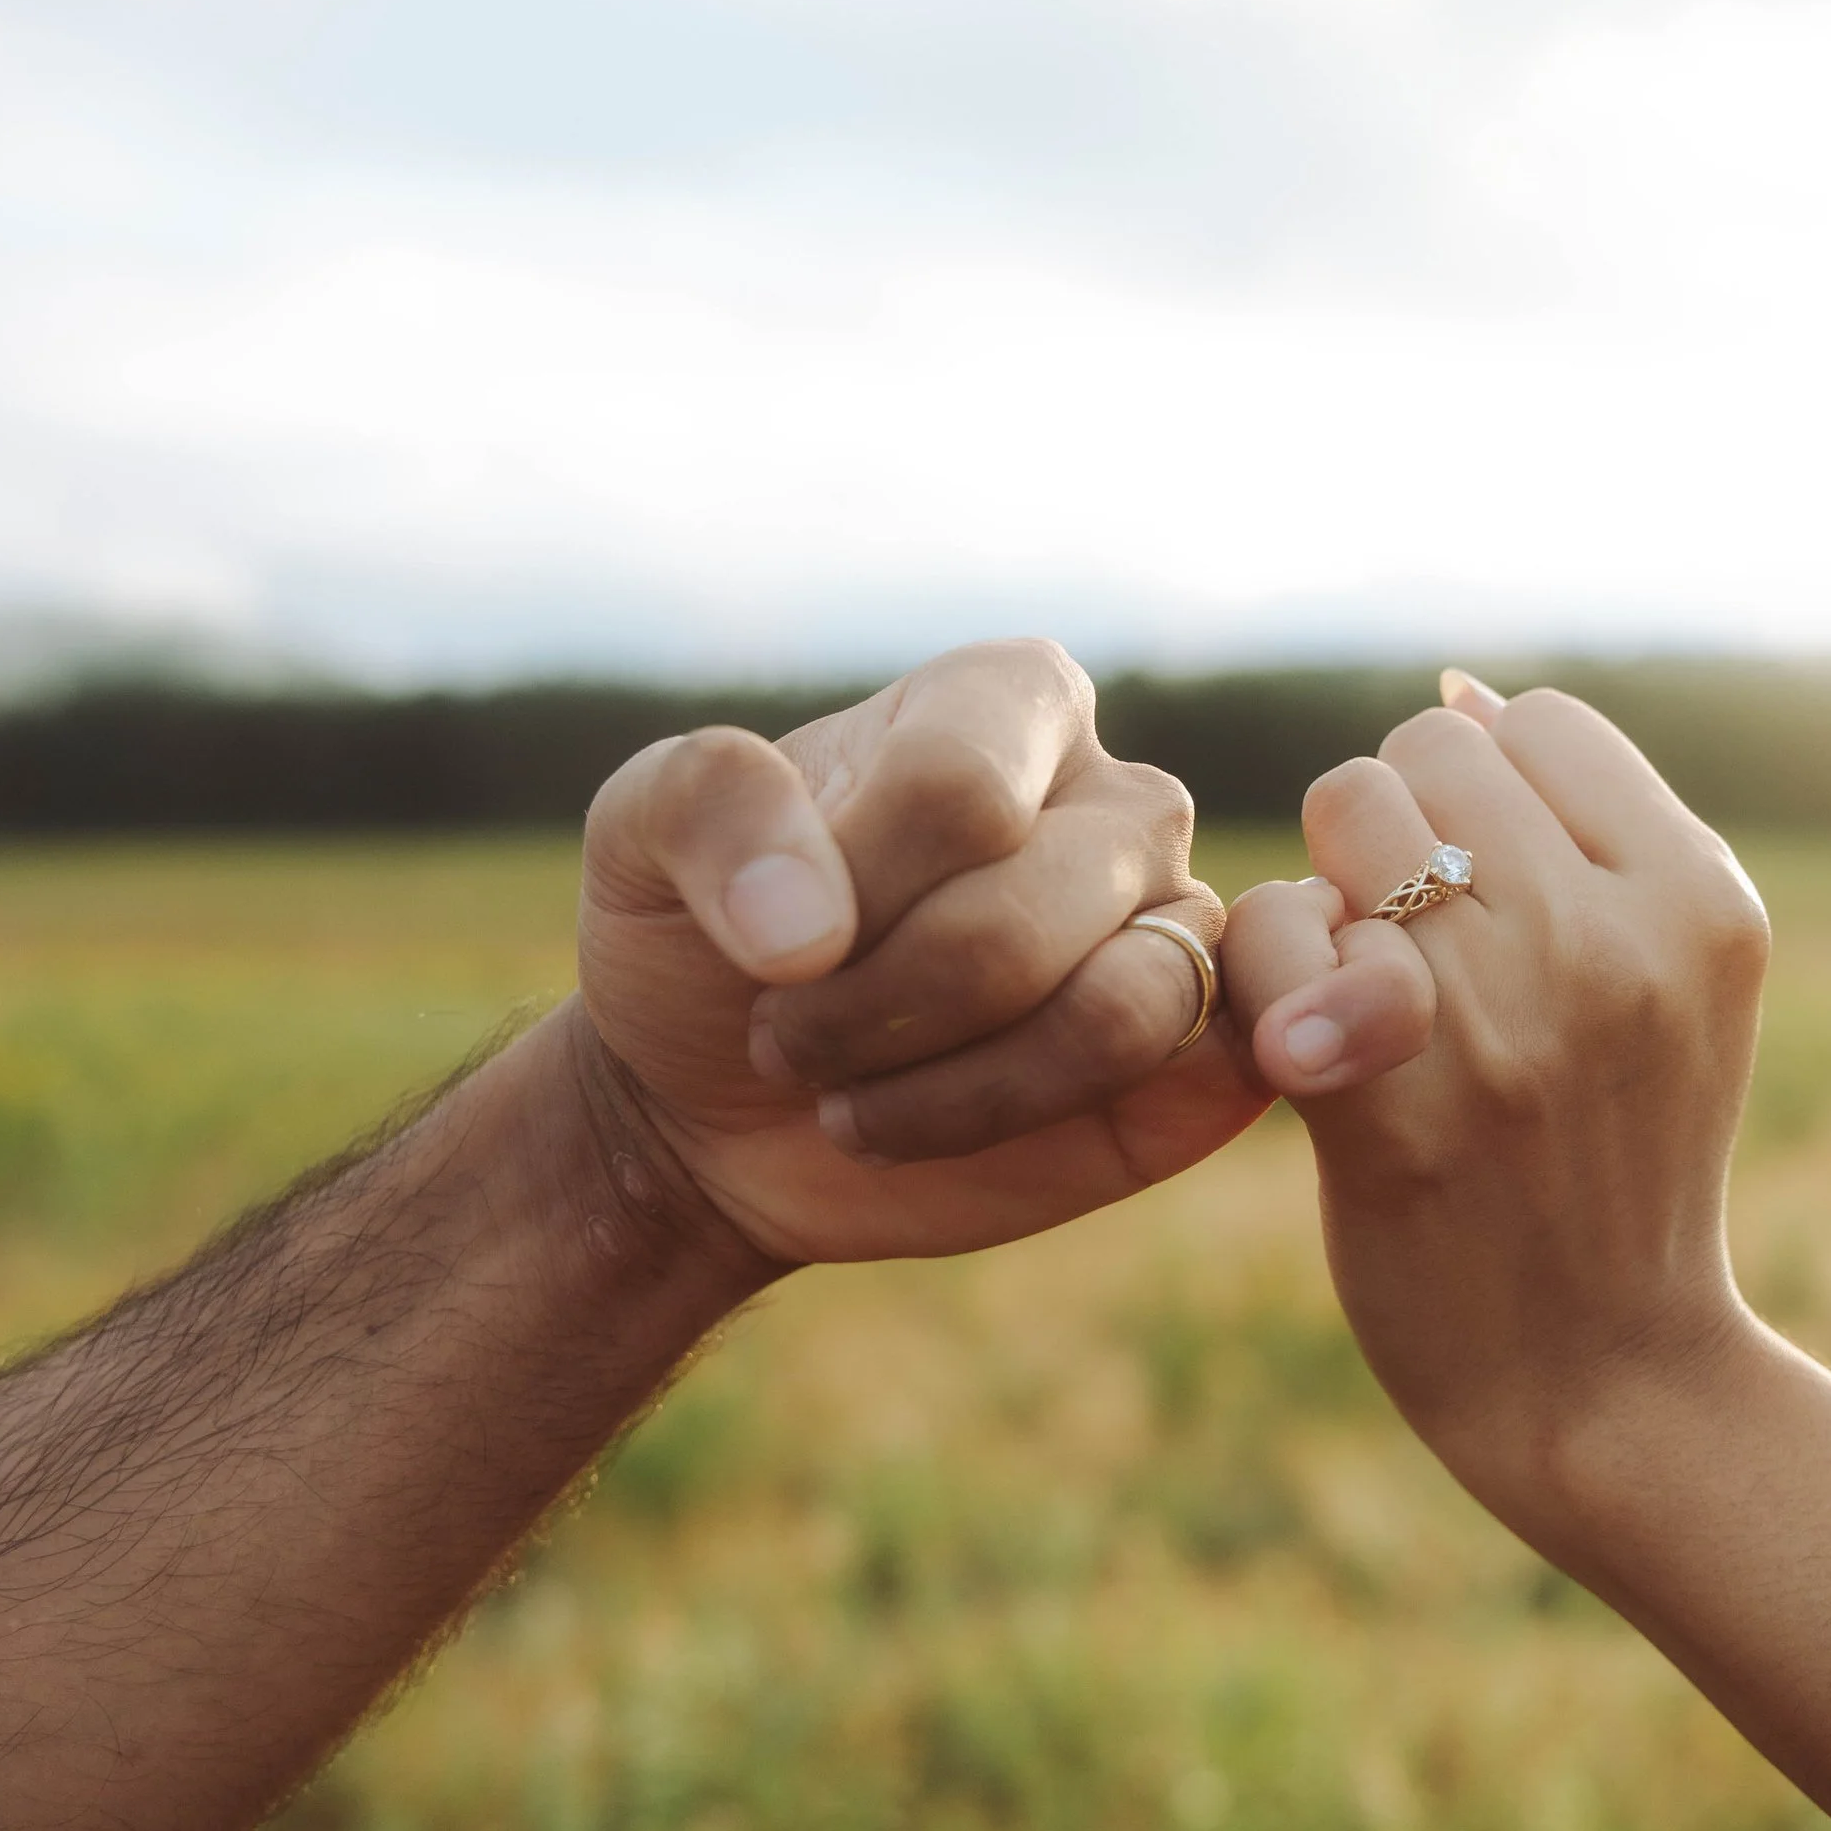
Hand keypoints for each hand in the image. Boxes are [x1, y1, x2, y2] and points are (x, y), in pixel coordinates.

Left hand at [573, 641, 1262, 1266]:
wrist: (710, 1105)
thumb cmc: (697, 940)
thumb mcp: (639, 835)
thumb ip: (710, 808)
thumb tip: (809, 926)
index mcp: (1006, 701)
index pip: (962, 788)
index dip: (850, 891)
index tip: (771, 938)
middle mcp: (1116, 801)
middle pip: (1026, 914)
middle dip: (874, 1010)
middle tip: (786, 1039)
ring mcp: (1168, 929)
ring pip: (1122, 1010)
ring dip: (953, 1090)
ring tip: (851, 1100)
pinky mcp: (1191, 1060)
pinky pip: (1183, 1083)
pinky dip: (1036, 1122)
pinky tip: (935, 1129)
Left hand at [1218, 673, 1768, 1537]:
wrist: (1608, 1381)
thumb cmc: (1614, 1165)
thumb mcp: (1668, 987)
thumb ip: (1587, 835)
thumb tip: (1458, 692)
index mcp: (1700, 898)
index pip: (1535, 722)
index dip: (1479, 795)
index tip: (1482, 898)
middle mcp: (1615, 941)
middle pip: (1424, 751)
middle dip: (1393, 834)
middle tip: (1411, 951)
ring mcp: (1508, 1021)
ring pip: (1344, 813)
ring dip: (1327, 890)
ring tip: (1364, 992)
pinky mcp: (1395, 1105)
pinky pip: (1277, 933)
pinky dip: (1267, 977)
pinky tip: (1308, 1052)